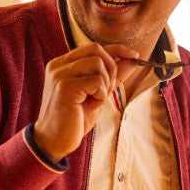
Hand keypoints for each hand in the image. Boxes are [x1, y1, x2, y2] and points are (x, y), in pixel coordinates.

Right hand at [33, 43, 144, 160]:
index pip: (93, 47)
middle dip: (111, 69)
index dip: (117, 49)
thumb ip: (112, 76)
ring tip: (95, 99)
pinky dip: (100, 94)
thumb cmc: (74, 119)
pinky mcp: (64, 87)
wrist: (54, 141)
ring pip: (97, 63)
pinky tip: (90, 105)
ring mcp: (59, 75)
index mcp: (62, 64)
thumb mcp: (97, 93)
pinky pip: (96, 80)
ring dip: (105, 84)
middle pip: (96, 50)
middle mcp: (58, 65)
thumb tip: (133, 60)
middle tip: (107, 91)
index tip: (135, 56)